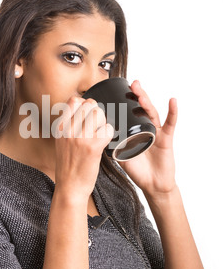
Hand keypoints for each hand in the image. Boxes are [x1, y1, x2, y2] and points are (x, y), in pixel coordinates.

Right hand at [54, 96, 113, 199]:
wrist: (70, 187)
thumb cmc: (68, 165)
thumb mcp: (62, 142)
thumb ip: (69, 125)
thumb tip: (83, 107)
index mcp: (60, 127)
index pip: (74, 100)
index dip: (85, 104)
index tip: (88, 115)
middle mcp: (68, 130)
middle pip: (89, 104)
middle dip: (97, 112)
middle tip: (97, 126)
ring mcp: (80, 138)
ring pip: (99, 114)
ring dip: (104, 122)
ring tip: (100, 133)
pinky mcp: (93, 147)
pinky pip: (108, 129)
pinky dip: (109, 134)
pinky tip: (105, 142)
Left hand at [118, 80, 177, 196]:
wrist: (153, 185)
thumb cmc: (138, 171)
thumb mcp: (120, 155)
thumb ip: (111, 145)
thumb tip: (95, 136)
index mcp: (135, 131)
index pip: (130, 113)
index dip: (125, 103)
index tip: (117, 91)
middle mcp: (146, 128)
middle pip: (140, 108)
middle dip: (136, 95)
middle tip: (131, 84)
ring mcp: (157, 132)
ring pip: (151, 113)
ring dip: (146, 100)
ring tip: (139, 89)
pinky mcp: (167, 139)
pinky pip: (170, 124)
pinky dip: (173, 112)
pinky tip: (172, 101)